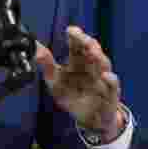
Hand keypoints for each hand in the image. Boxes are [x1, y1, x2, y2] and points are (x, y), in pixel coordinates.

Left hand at [33, 26, 123, 140]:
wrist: (90, 118)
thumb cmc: (73, 96)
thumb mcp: (55, 81)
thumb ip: (46, 65)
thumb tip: (35, 49)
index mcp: (79, 61)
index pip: (78, 45)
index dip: (76, 36)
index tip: (70, 30)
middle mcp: (92, 67)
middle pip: (93, 50)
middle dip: (87, 42)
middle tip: (80, 36)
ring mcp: (102, 79)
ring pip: (104, 64)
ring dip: (98, 56)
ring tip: (91, 50)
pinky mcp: (110, 94)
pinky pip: (112, 85)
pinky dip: (109, 80)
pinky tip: (103, 76)